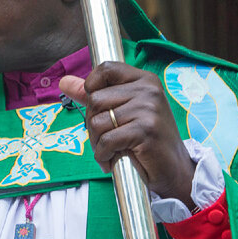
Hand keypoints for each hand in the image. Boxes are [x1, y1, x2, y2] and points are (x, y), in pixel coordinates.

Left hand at [59, 61, 195, 206]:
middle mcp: (149, 90)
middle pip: (95, 99)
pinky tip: (112, 159)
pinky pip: (106, 140)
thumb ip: (94, 94)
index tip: (98, 107)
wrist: (174, 169)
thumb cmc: (146, 139)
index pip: (106, 69)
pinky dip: (103, 155)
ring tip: (111, 150)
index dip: (92, 86)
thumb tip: (64, 82)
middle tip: (106, 138)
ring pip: (97, 122)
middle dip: (93, 124)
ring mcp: (149, 110)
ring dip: (97, 143)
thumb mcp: (122, 111)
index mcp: (145, 80)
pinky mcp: (146, 131)